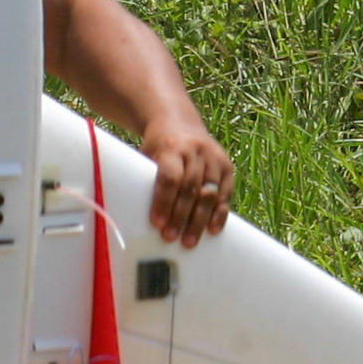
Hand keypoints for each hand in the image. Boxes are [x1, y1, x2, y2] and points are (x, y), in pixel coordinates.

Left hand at [140, 116, 233, 248]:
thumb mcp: (146, 155)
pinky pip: (226, 194)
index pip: (170, 177)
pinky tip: (212, 229)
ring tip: (189, 241)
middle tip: (170, 237)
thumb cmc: (157, 148)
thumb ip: (146, 179)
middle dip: (180, 216)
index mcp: (172, 147)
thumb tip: (135, 217)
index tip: (157, 223)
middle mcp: (196, 151)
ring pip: (209, 193)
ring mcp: (214, 158)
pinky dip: (219, 213)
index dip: (164, 202)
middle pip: (191, 188)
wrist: (178, 122)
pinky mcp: (227, 166)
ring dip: (199, 220)